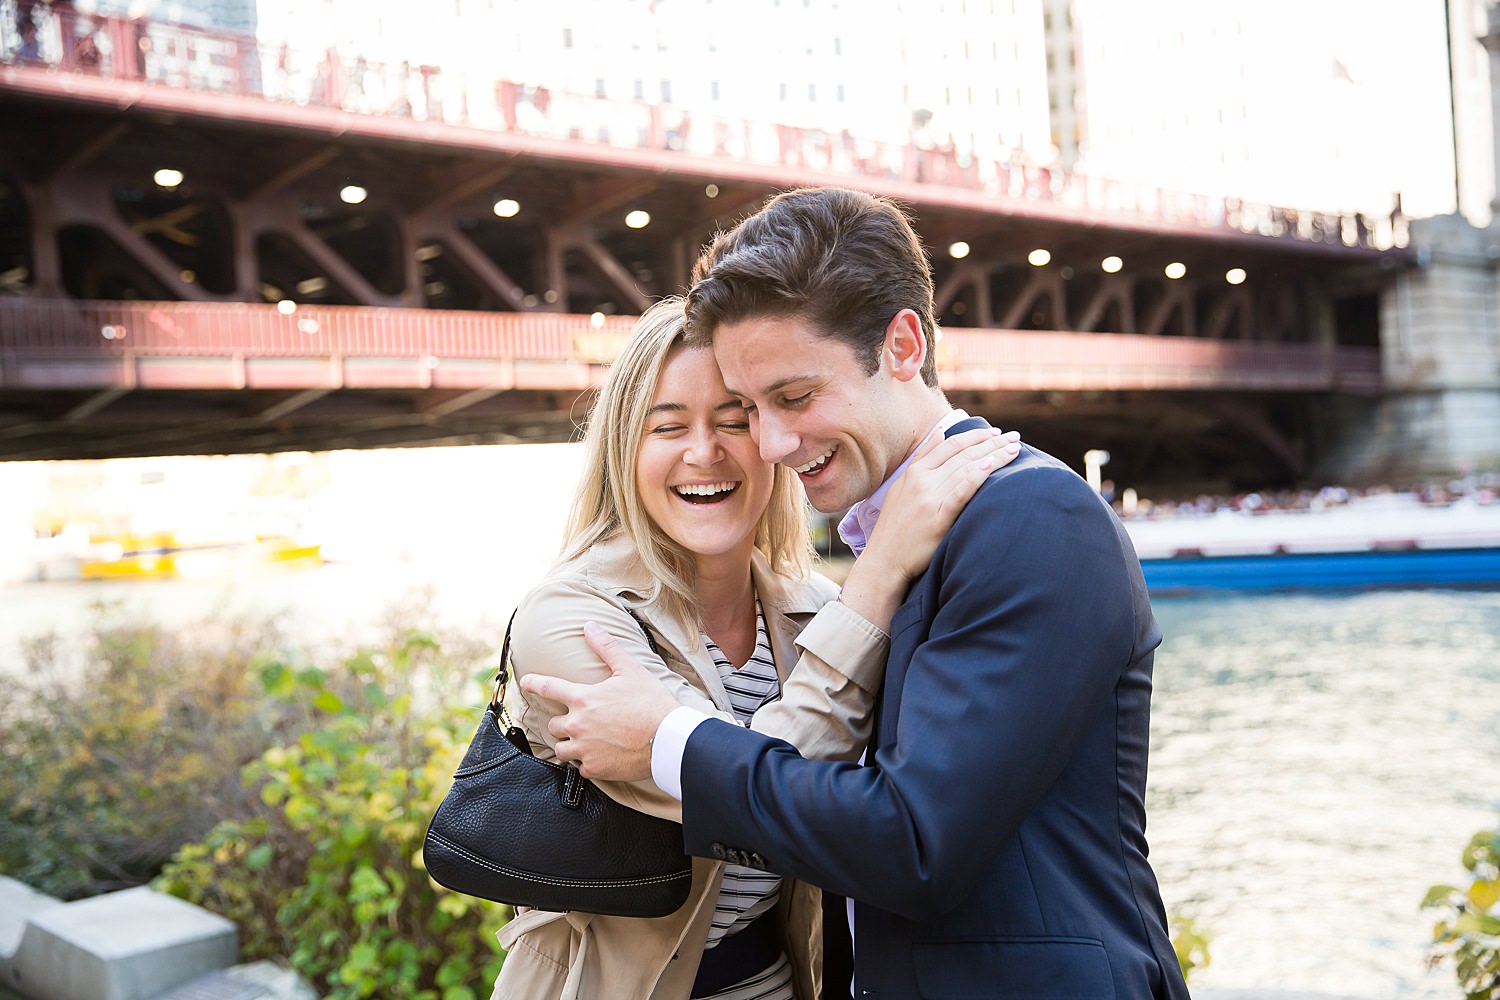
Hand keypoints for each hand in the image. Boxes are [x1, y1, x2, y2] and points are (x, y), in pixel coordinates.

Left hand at [517, 621, 680, 781]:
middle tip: (580, 722)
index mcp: (583, 698)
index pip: (549, 687)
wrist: (668, 739)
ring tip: (586, 742)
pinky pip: (580, 769)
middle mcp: (578, 724)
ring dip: (570, 745)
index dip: (534, 683)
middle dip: (563, 723)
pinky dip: (588, 763)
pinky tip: (601, 757)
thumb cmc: (651, 703)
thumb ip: (607, 647)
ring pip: (562, 750)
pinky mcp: (595, 769)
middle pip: (553, 725)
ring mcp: (584, 749)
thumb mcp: (630, 670)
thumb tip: (590, 626)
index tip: (525, 682)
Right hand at [837, 427, 1018, 631]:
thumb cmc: (895, 526)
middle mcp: (921, 481)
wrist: (885, 560)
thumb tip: (940, 432)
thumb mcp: (901, 486)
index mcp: (914, 472)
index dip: (975, 436)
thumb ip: (922, 458)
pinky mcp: (937, 519)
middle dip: (991, 443)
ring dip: (993, 456)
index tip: (996, 432)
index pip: (950, 445)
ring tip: (1014, 449)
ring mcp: (929, 499)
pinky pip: (959, 493)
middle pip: (962, 454)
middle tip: (1014, 436)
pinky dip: (975, 477)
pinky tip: (991, 466)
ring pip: (965, 469)